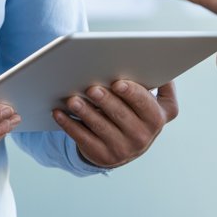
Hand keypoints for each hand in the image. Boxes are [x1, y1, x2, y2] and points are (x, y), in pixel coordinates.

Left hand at [52, 80, 178, 167]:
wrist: (125, 145)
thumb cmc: (136, 111)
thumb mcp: (150, 101)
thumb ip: (155, 83)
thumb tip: (152, 60)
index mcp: (157, 117)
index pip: (146, 104)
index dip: (133, 93)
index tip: (118, 83)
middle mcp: (144, 136)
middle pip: (122, 115)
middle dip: (105, 100)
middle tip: (91, 89)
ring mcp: (124, 149)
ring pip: (101, 127)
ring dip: (85, 112)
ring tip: (72, 100)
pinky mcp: (103, 156)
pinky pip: (83, 139)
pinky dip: (70, 125)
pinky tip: (59, 113)